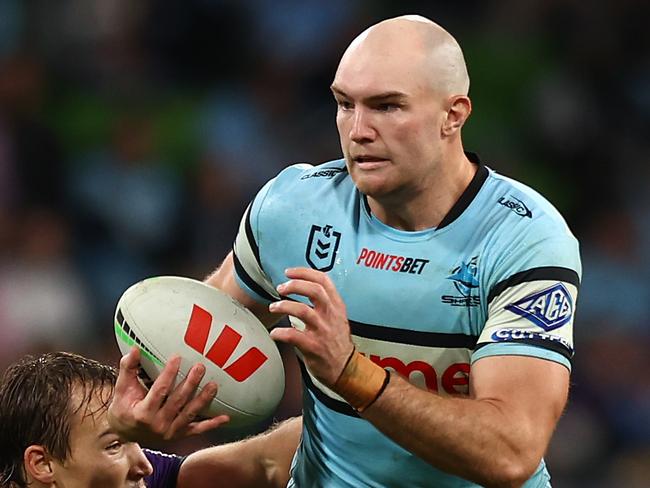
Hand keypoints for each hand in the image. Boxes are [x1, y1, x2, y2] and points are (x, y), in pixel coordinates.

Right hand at [107, 347, 229, 442]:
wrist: (124, 433)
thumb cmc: (123, 407)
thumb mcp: (122, 389)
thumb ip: (128, 369)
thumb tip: (134, 349)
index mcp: (143, 412)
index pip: (159, 390)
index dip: (169, 373)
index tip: (177, 357)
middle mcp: (157, 424)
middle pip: (178, 401)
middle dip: (190, 383)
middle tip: (200, 367)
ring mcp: (170, 431)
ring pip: (190, 414)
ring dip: (203, 400)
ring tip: (214, 385)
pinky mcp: (179, 435)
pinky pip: (197, 430)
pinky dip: (212, 424)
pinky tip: (225, 417)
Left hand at [269, 267, 353, 386]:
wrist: (346, 369)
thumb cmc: (337, 341)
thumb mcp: (337, 317)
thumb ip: (325, 302)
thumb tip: (304, 286)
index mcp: (336, 306)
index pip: (323, 280)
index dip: (304, 272)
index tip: (289, 272)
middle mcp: (331, 315)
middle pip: (314, 291)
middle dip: (294, 285)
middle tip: (281, 287)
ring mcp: (323, 331)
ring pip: (302, 310)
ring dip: (284, 306)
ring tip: (273, 307)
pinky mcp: (314, 347)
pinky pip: (293, 336)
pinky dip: (280, 333)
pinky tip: (274, 333)